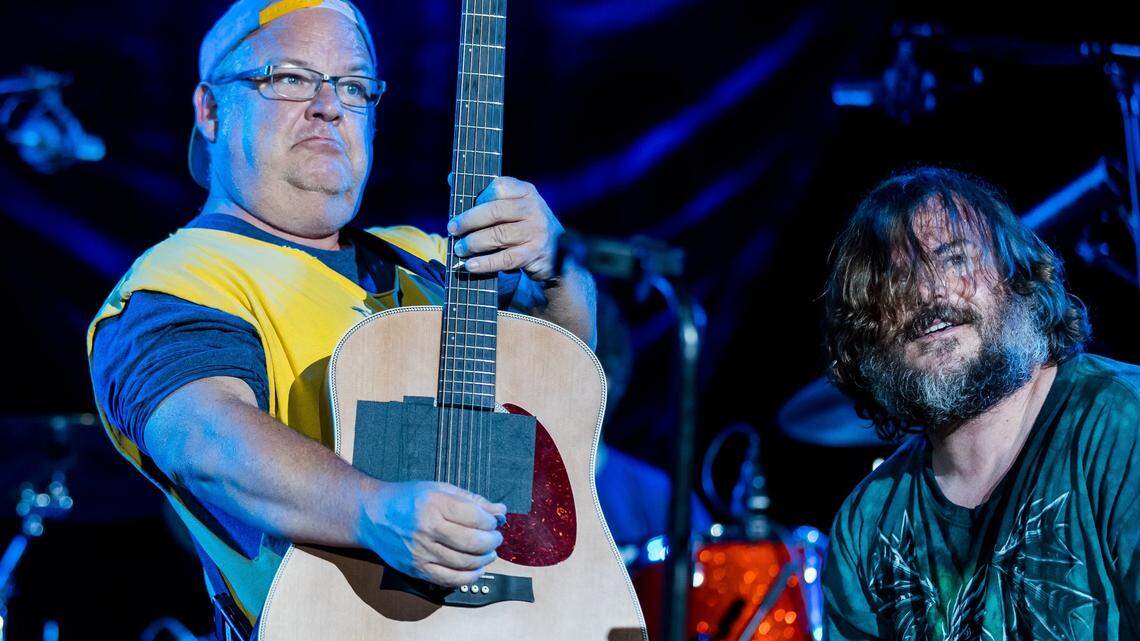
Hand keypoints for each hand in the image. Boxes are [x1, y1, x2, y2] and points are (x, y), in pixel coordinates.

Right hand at [362, 481, 506, 587]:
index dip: (492, 521)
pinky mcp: (416, 569)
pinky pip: (449, 579)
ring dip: (484, 559)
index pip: (476, 517)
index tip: (494, 521)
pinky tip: (476, 570)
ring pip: (464, 563)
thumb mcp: (439, 489)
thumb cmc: (407, 499)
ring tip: (488, 552)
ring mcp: (421, 551)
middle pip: (473, 542)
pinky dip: (468, 577)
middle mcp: (427, 529)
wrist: (373, 515)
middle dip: (492, 542)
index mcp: (435, 504)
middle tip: (495, 538)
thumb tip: (499, 511)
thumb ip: (471, 500)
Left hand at [448, 176, 563, 281]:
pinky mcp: (535, 253)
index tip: (464, 209)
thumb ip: (485, 195)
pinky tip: (471, 265)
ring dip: (474, 243)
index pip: (499, 187)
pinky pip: (506, 258)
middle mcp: (534, 208)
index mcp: (526, 191)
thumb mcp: (512, 206)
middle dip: (469, 221)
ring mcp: (536, 231)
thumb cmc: (524, 225)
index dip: (479, 197)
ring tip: (459, 249)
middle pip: (496, 211)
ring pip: (499, 235)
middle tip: (452, 230)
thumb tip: (451, 178)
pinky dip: (486, 263)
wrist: (556, 252)